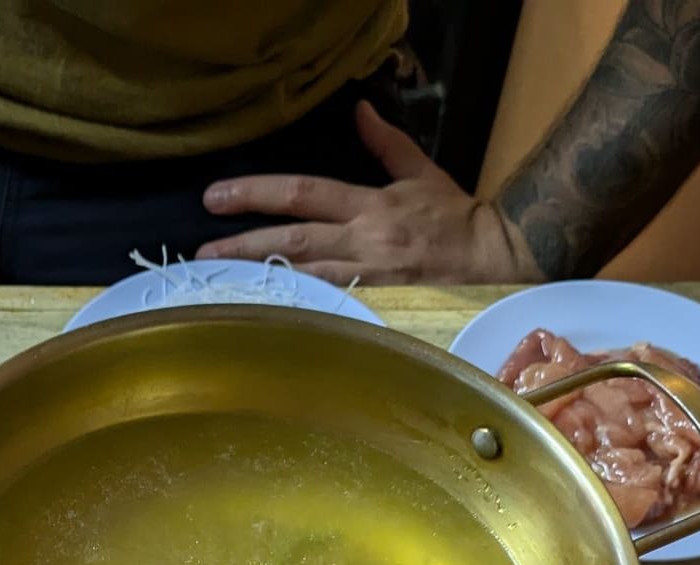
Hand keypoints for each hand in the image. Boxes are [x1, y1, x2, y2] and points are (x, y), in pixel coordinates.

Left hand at [198, 101, 540, 285]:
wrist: (497, 261)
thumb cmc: (458, 220)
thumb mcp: (420, 174)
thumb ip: (385, 145)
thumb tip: (360, 112)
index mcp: (369, 206)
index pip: (302, 194)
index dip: (256, 194)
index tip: (215, 199)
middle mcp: (363, 242)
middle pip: (293, 242)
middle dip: (244, 246)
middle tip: (202, 255)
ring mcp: (371, 281)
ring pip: (306, 280)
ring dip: (263, 282)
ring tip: (222, 286)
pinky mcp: (381, 311)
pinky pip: (333, 312)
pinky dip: (300, 313)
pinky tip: (269, 316)